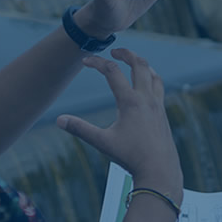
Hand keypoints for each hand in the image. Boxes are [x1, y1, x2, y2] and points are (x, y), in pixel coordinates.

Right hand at [56, 49, 182, 203]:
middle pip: (139, 64)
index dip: (97, 62)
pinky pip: (159, 88)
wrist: (159, 170)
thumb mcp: (102, 142)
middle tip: (114, 51)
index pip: (112, 72)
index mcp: (130, 101)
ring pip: (153, 75)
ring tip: (132, 63)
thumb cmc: (130, 157)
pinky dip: (151, 79)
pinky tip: (145, 86)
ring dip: (142, 64)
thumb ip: (80, 129)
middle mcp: (146, 99)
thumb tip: (59, 120)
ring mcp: (157, 105)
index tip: (85, 61)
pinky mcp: (163, 113)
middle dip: (126, 54)